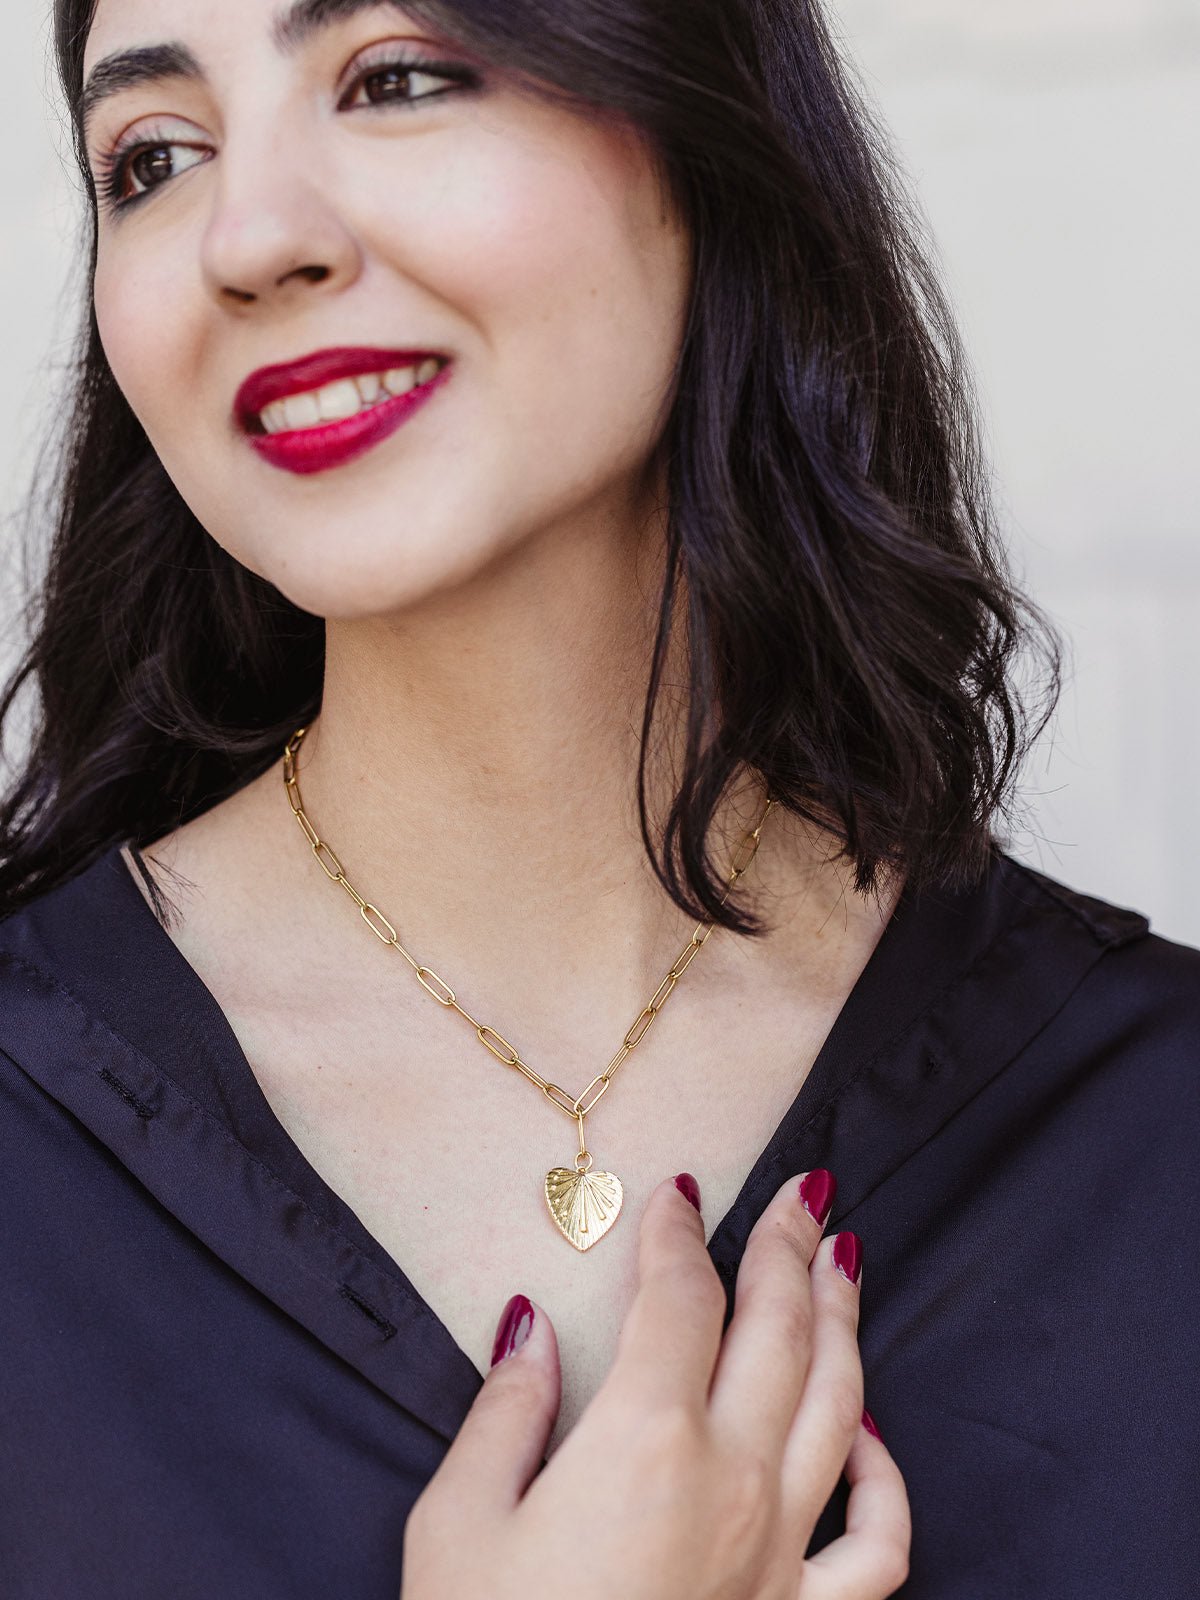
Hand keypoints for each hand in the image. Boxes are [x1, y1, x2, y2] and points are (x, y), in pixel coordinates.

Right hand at [399, 1169, 910, 1598]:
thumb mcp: (459, 1523)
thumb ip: (506, 1410)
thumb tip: (531, 1325)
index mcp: (645, 1440)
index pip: (680, 1297)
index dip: (679, 1233)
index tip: (678, 1193)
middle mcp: (732, 1479)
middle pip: (778, 1327)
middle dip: (787, 1246)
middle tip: (799, 1194)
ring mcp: (778, 1552)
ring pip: (839, 1403)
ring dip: (844, 1320)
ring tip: (845, 1260)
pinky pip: (875, 1544)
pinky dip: (886, 1478)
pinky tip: (870, 1431)